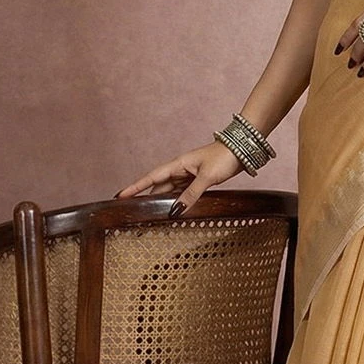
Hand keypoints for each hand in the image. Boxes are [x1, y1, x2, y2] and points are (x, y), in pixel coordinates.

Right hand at [113, 140, 243, 214]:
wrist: (243, 149)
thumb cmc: (225, 157)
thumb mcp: (207, 177)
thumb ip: (191, 194)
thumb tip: (176, 211)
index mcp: (178, 164)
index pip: (151, 178)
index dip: (135, 187)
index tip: (120, 195)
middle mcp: (181, 169)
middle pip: (158, 187)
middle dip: (146, 199)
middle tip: (132, 212)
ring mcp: (190, 174)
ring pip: (171, 190)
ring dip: (162, 202)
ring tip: (150, 215)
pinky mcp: (200, 179)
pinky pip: (183, 192)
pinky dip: (177, 200)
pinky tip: (174, 209)